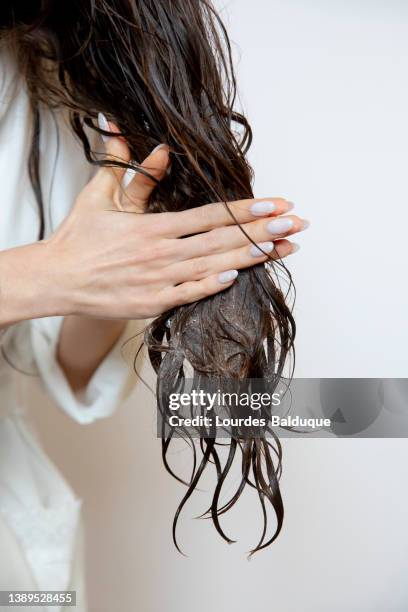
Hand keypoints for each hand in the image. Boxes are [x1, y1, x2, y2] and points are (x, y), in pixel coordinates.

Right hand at [44, 119, 308, 319]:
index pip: (210, 215)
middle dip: (263, 231)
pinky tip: (239, 276)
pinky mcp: (153, 303)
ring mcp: (158, 281)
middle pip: (221, 240)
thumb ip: (135, 173)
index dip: (246, 209)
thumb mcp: (101, 195)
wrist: (57, 278)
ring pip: (213, 267)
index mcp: (152, 226)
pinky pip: (189, 294)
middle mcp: (161, 253)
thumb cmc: (80, 237)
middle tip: (296, 223)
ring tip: (282, 247)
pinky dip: (213, 286)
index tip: (277, 203)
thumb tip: (164, 150)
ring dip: (249, 257)